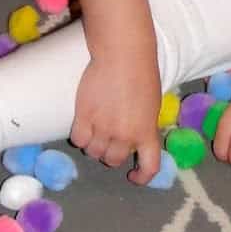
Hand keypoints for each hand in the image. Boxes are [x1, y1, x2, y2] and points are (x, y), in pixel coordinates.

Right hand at [71, 52, 161, 185]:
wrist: (123, 54)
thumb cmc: (142, 74)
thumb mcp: (152, 105)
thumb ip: (144, 126)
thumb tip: (135, 139)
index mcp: (147, 132)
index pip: (150, 167)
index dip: (142, 177)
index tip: (133, 176)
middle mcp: (125, 135)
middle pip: (112, 160)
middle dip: (110, 154)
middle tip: (108, 139)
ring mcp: (103, 127)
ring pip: (93, 152)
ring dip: (94, 145)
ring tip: (95, 128)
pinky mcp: (84, 116)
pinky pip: (78, 140)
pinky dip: (80, 136)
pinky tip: (83, 125)